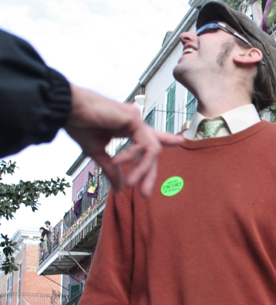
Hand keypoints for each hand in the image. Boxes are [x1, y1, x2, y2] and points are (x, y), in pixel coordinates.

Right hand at [65, 85, 183, 197]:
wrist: (66, 109)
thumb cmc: (79, 125)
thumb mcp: (98, 153)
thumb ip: (112, 170)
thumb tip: (120, 189)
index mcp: (127, 128)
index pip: (150, 138)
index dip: (166, 139)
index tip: (180, 141)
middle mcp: (135, 123)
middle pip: (153, 150)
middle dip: (150, 174)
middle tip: (144, 195)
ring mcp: (136, 119)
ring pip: (151, 150)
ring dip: (142, 170)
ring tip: (131, 185)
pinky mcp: (134, 117)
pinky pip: (143, 144)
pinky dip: (132, 156)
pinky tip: (117, 161)